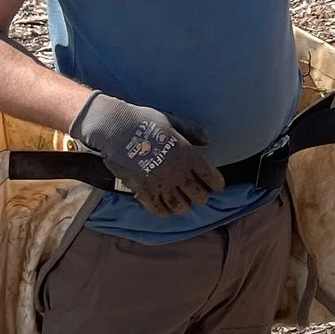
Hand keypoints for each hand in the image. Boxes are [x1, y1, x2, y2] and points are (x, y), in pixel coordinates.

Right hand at [71, 92, 223, 217]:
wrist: (117, 129)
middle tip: (201, 197)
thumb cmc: (146, 121)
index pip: (211, 176)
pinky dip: (164, 212)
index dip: (217, 184)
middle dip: (202, 197)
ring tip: (185, 206)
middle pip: (198, 194)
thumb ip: (192, 132)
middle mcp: (178, 173)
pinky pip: (158, 208)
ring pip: (179, 205)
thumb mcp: (173, 122)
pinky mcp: (143, 191)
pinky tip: (167, 212)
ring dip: (184, 206)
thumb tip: (208, 141)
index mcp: (188, 155)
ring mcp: (160, 184)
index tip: (218, 187)